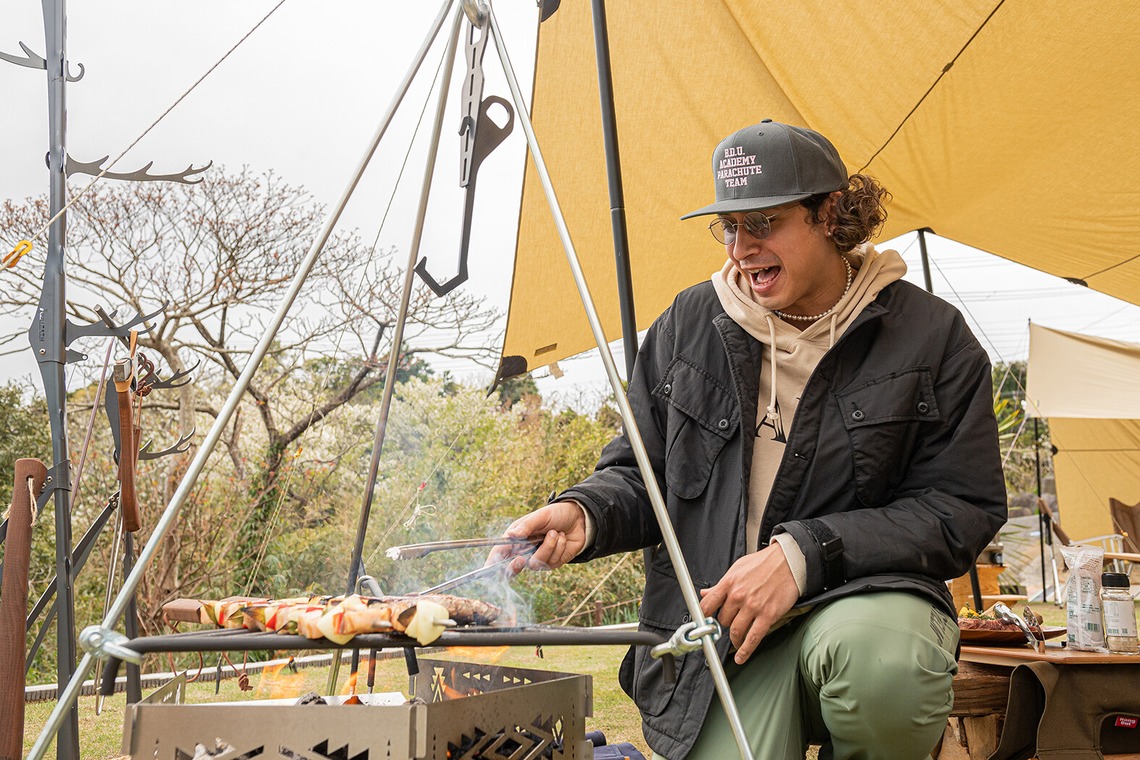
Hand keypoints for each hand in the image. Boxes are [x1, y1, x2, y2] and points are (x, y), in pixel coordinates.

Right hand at [486, 501, 587, 575]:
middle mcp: (524, 550)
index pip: (499, 553)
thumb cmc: (556, 514)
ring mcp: (538, 558)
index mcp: (516, 537)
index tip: (488, 569)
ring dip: (548, 546)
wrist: (579, 519)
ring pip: (535, 563)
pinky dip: (558, 548)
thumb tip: (511, 535)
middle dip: (515, 567)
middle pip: (512, 568)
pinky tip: (562, 537)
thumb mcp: (541, 516)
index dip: (492, 563)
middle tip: (521, 559)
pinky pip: (551, 562)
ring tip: (556, 532)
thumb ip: (526, 526)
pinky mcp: (551, 563)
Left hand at [699, 544, 799, 663]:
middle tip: (728, 626)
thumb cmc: (764, 564)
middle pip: (722, 620)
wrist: (788, 562)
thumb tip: (706, 593)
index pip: (707, 605)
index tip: (702, 623)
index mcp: (729, 583)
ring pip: (735, 631)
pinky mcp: (767, 616)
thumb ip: (721, 584)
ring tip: (736, 640)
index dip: (702, 617)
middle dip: (724, 625)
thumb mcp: (738, 569)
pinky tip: (741, 656)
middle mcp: (738, 596)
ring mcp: (752, 607)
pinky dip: (745, 651)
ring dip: (734, 639)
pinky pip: (753, 638)